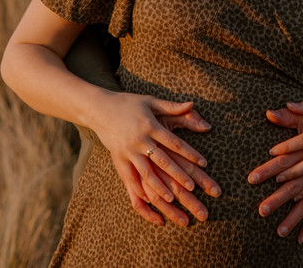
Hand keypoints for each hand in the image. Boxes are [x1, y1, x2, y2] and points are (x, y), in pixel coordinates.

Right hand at [95, 94, 217, 224]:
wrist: (99, 108)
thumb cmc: (128, 103)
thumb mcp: (150, 101)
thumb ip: (172, 107)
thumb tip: (193, 105)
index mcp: (150, 126)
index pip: (174, 143)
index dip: (190, 153)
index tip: (203, 163)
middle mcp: (140, 140)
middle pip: (163, 161)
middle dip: (178, 175)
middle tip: (192, 187)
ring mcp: (128, 151)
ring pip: (146, 173)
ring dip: (159, 187)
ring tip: (172, 199)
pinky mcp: (118, 159)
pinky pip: (129, 177)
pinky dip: (138, 189)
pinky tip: (148, 199)